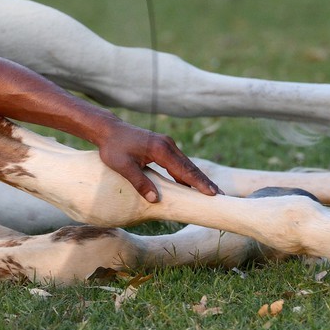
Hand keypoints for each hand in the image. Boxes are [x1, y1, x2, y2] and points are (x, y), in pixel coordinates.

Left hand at [97, 123, 219, 203]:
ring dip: (198, 178)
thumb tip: (155, 200)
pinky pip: (179, 162)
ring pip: (186, 164)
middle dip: (204, 182)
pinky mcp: (163, 146)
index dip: (198, 183)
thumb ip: (139, 182)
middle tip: (220, 196)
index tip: (212, 194)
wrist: (109, 130)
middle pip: (190, 167)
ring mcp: (167, 144)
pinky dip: (187, 173)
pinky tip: (192, 184)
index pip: (184, 170)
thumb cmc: (113, 148)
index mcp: (160, 149)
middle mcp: (168, 145)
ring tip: (211, 192)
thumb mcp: (123, 166)